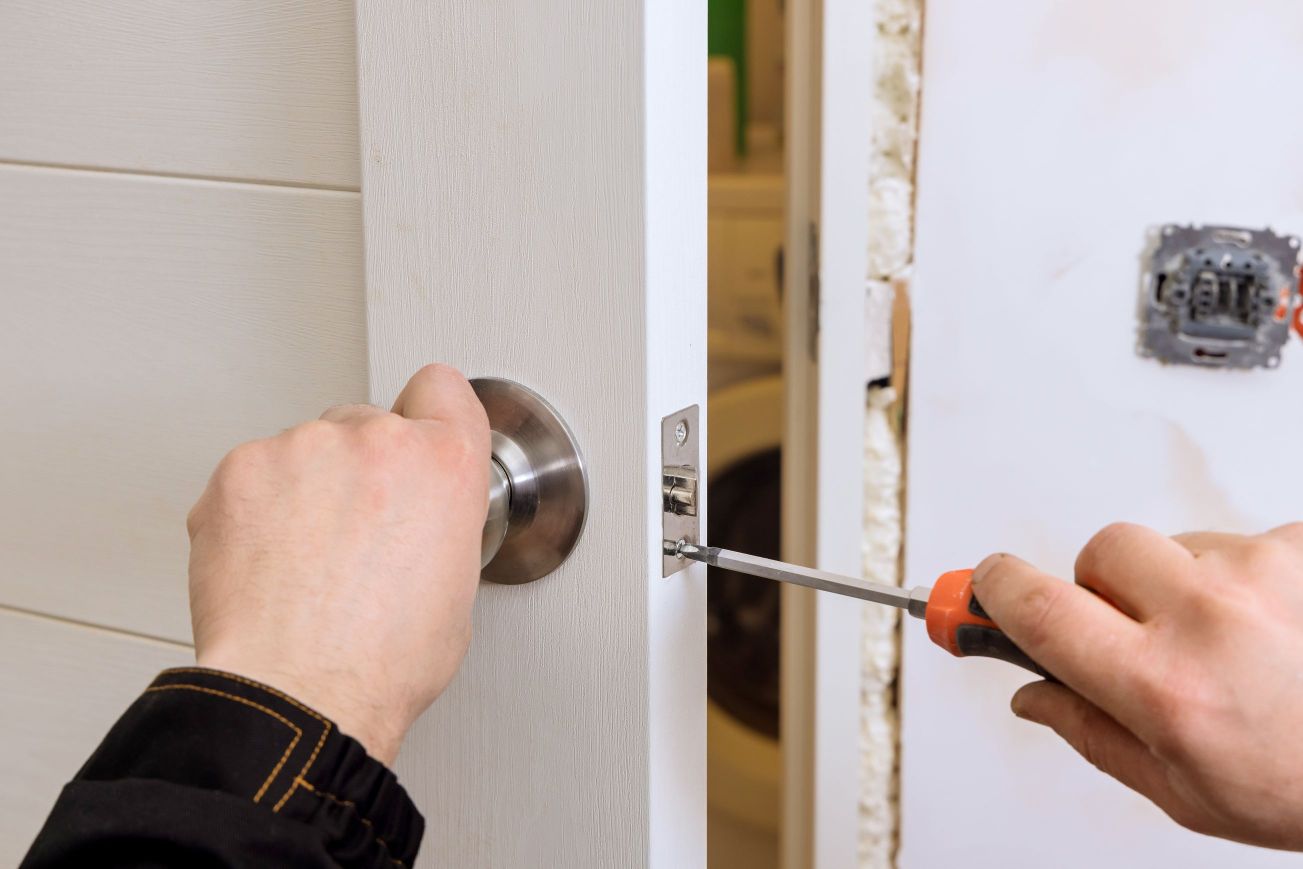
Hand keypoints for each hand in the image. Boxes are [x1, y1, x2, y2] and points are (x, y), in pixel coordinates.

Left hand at [186, 364, 489, 763]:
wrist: (299, 694)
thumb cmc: (382, 661)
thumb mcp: (457, 588)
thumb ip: (440, 521)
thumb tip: (416, 522)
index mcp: (445, 465)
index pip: (442, 389)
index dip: (428, 416)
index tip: (414, 438)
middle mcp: (378, 440)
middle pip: (365, 424)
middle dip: (360, 470)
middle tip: (352, 537)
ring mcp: (303, 449)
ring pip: (304, 451)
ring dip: (305, 490)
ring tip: (305, 565)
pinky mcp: (240, 471)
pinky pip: (253, 475)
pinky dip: (255, 511)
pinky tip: (269, 565)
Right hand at [972, 522, 1302, 850]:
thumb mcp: (1184, 791)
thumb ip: (1092, 734)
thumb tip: (1032, 692)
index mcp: (1163, 686)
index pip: (1037, 607)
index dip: (992, 591)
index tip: (978, 589)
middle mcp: (1208, 619)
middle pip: (1101, 552)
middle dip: (1102, 586)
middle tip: (1132, 630)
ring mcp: (1262, 574)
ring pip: (1172, 543)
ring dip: (1180, 582)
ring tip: (1230, 640)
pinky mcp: (1302, 547)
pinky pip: (1239, 541)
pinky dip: (1243, 576)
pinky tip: (1272, 625)